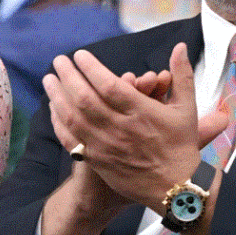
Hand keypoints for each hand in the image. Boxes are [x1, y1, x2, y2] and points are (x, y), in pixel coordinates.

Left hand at [42, 42, 207, 211]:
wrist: (175, 188)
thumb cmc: (180, 145)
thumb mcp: (187, 108)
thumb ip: (182, 74)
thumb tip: (180, 46)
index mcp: (141, 112)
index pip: (109, 85)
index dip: (91, 68)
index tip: (79, 55)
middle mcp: (120, 128)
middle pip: (86, 99)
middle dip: (68, 76)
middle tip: (58, 61)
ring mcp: (106, 146)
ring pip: (74, 118)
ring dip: (57, 97)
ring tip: (48, 79)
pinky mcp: (98, 161)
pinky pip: (72, 140)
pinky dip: (59, 123)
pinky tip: (53, 109)